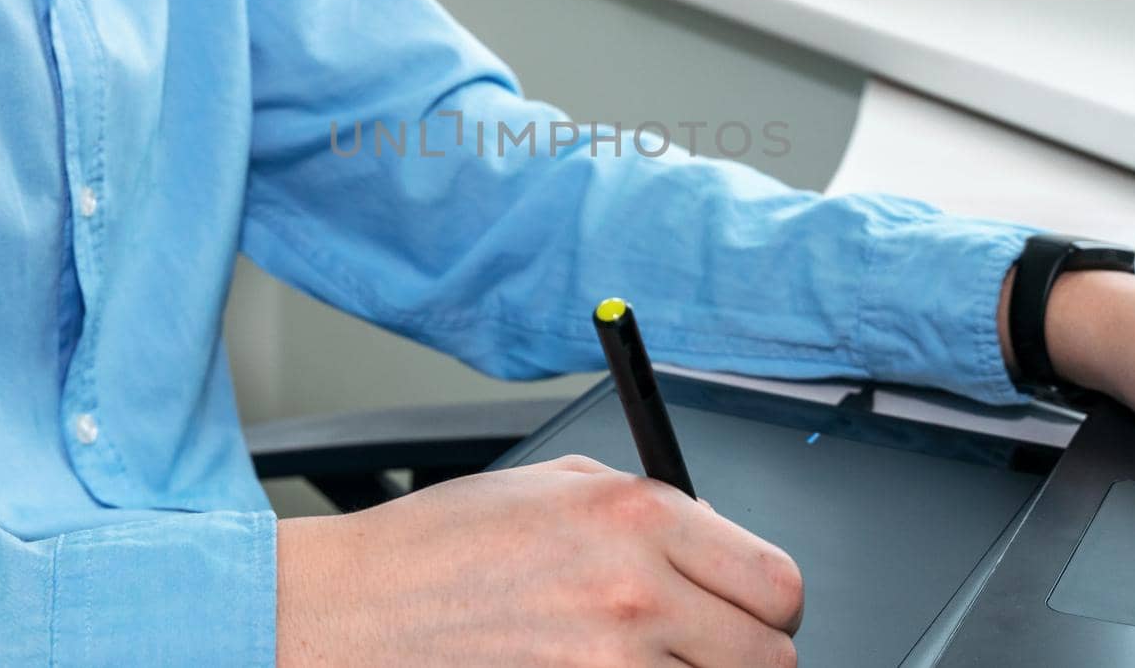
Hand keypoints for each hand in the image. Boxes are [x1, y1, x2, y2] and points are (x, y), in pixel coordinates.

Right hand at [274, 454, 802, 666]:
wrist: (357, 609)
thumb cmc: (444, 543)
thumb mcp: (558, 485)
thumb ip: (653, 508)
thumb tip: (720, 539)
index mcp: (638, 515)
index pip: (777, 581)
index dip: (774, 604)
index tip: (755, 612)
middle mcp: (635, 591)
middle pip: (771, 658)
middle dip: (747, 658)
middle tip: (707, 651)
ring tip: (649, 665)